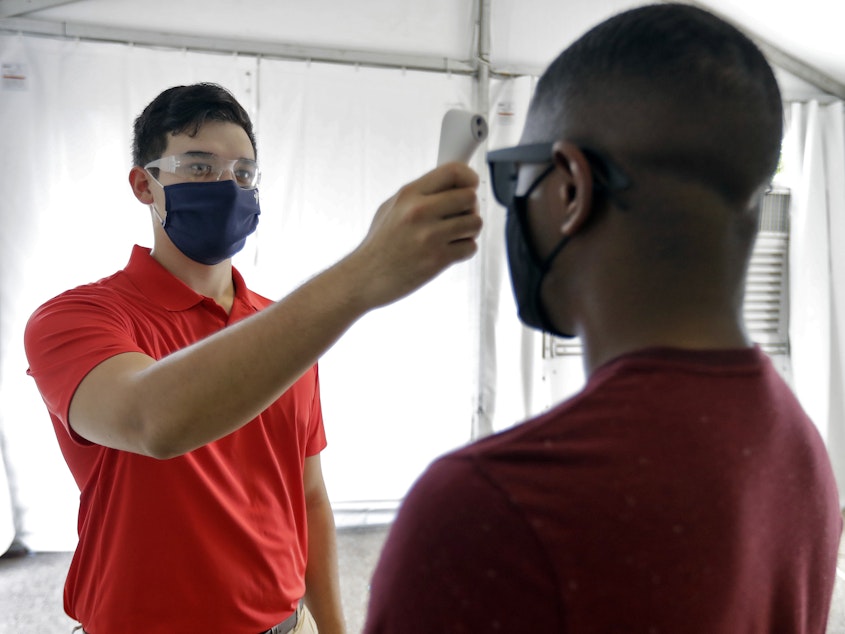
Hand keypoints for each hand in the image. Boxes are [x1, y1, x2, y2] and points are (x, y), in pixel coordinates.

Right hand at [348, 162, 481, 307]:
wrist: (365, 277)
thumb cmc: (379, 244)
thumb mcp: (391, 207)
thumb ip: (420, 194)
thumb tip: (450, 184)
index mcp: (409, 194)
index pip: (453, 171)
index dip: (469, 178)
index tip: (470, 186)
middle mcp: (420, 211)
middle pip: (470, 197)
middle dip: (470, 207)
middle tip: (460, 216)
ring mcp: (430, 236)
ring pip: (475, 223)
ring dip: (469, 230)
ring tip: (454, 236)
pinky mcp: (437, 259)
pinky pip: (470, 247)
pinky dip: (464, 250)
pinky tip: (449, 251)